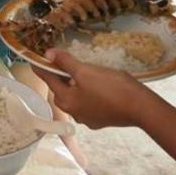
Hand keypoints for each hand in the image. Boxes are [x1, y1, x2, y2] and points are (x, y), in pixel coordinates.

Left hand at [33, 50, 153, 128]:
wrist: (140, 107)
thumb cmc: (111, 87)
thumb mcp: (86, 71)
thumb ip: (66, 62)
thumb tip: (48, 54)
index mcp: (66, 100)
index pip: (49, 79)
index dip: (42, 67)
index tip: (35, 60)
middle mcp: (73, 112)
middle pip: (62, 90)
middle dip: (62, 76)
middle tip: (67, 62)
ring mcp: (87, 118)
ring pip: (76, 97)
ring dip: (77, 85)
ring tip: (86, 73)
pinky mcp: (101, 120)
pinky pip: (89, 103)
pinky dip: (89, 94)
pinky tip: (100, 86)